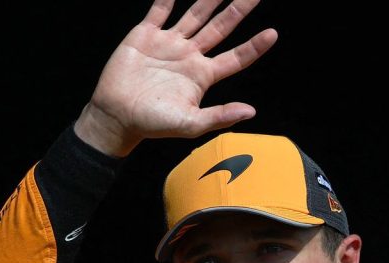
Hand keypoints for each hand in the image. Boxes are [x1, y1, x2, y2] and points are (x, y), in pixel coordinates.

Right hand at [74, 0, 276, 156]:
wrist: (116, 115)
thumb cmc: (152, 123)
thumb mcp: (190, 124)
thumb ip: (220, 116)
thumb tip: (251, 111)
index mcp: (203, 75)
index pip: (236, 57)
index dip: (254, 46)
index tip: (272, 33)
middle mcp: (189, 55)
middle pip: (220, 27)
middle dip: (238, 10)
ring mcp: (168, 43)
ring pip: (195, 14)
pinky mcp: (145, 35)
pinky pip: (159, 10)